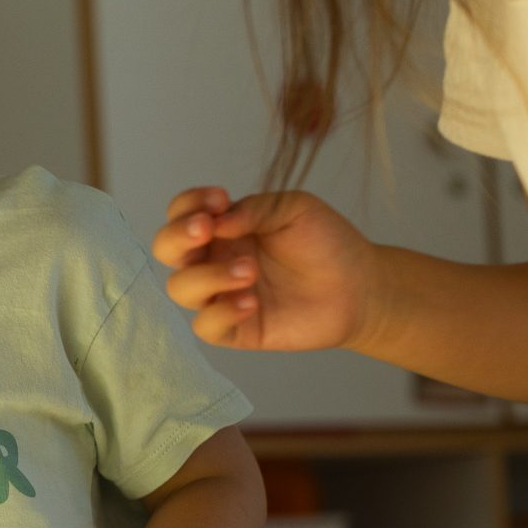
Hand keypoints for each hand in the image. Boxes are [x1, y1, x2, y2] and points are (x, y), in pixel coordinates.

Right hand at [153, 187, 375, 352]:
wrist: (360, 286)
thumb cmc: (326, 242)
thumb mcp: (294, 209)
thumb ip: (254, 210)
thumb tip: (216, 222)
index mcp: (222, 228)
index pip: (182, 213)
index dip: (189, 205)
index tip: (220, 198)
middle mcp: (213, 260)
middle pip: (166, 249)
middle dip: (177, 237)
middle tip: (206, 229)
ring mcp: (220, 295)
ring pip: (181, 288)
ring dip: (208, 275)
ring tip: (250, 271)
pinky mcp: (235, 329)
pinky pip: (205, 326)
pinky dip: (221, 312)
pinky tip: (252, 302)